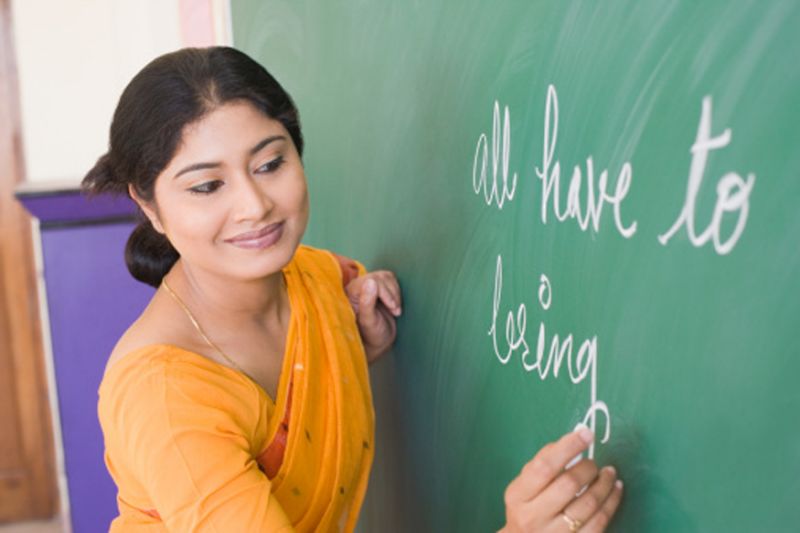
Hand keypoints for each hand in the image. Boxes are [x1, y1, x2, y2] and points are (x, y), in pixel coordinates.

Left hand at [345, 270, 401, 362]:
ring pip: (386, 277)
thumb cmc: (371, 335)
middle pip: (379, 277)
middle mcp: (358, 286)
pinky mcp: (379, 287)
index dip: (385, 292)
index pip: (370, 280)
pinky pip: (391, 280)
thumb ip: (367, 302)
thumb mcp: (368, 322)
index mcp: (351, 294)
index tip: (393, 307)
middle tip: (395, 311)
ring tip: (395, 310)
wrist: (379, 340)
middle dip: (391, 294)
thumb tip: (371, 281)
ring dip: (395, 293)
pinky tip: (394, 305)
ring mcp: (368, 286)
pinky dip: (397, 292)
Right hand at [500, 427, 622, 531]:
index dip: (568, 447)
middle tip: (595, 463)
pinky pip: (599, 523)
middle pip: (568, 485)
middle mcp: (533, 516)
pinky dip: (611, 503)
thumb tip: (572, 441)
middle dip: (588, 468)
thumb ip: (543, 463)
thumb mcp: (523, 486)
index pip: (544, 466)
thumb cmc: (526, 508)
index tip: (586, 434)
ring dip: (604, 484)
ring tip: (610, 473)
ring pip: (588, 505)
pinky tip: (615, 490)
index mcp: (518, 495)